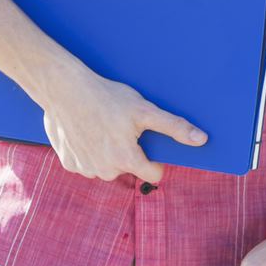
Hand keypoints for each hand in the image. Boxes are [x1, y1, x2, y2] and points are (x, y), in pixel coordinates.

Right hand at [38, 70, 205, 182]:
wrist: (64, 90)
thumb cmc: (107, 98)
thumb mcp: (145, 111)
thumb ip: (174, 128)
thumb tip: (201, 140)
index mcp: (126, 160)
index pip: (154, 174)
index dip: (157, 160)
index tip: (152, 143)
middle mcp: (104, 171)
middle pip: (129, 169)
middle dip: (130, 152)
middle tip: (124, 128)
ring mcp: (84, 169)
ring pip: (107, 166)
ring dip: (109, 152)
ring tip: (105, 127)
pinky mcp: (68, 163)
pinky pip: (87, 162)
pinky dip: (90, 150)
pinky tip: (88, 131)